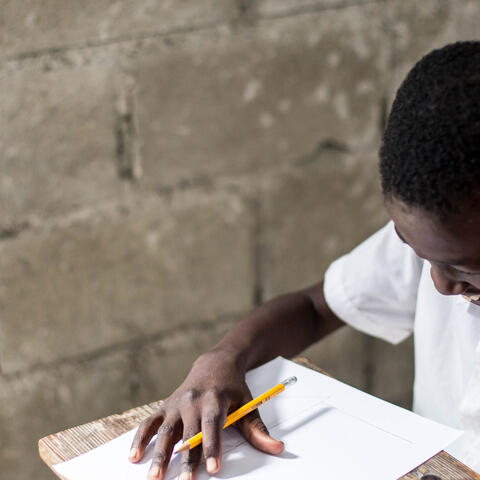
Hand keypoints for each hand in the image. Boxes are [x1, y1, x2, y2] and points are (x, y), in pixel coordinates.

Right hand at [128, 349, 283, 479]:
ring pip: (166, 430)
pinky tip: (134, 457)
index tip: (213, 468)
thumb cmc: (232, 387)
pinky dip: (140, 438)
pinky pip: (150, 422)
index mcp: (215, 399)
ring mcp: (176, 403)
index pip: (213, 424)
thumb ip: (258, 429)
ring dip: (159, 454)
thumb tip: (277, 448)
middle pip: (188, 432)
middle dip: (186, 458)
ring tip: (154, 477)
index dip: (213, 446)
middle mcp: (193, 400)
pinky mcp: (165, 405)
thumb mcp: (247, 403)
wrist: (215, 363)